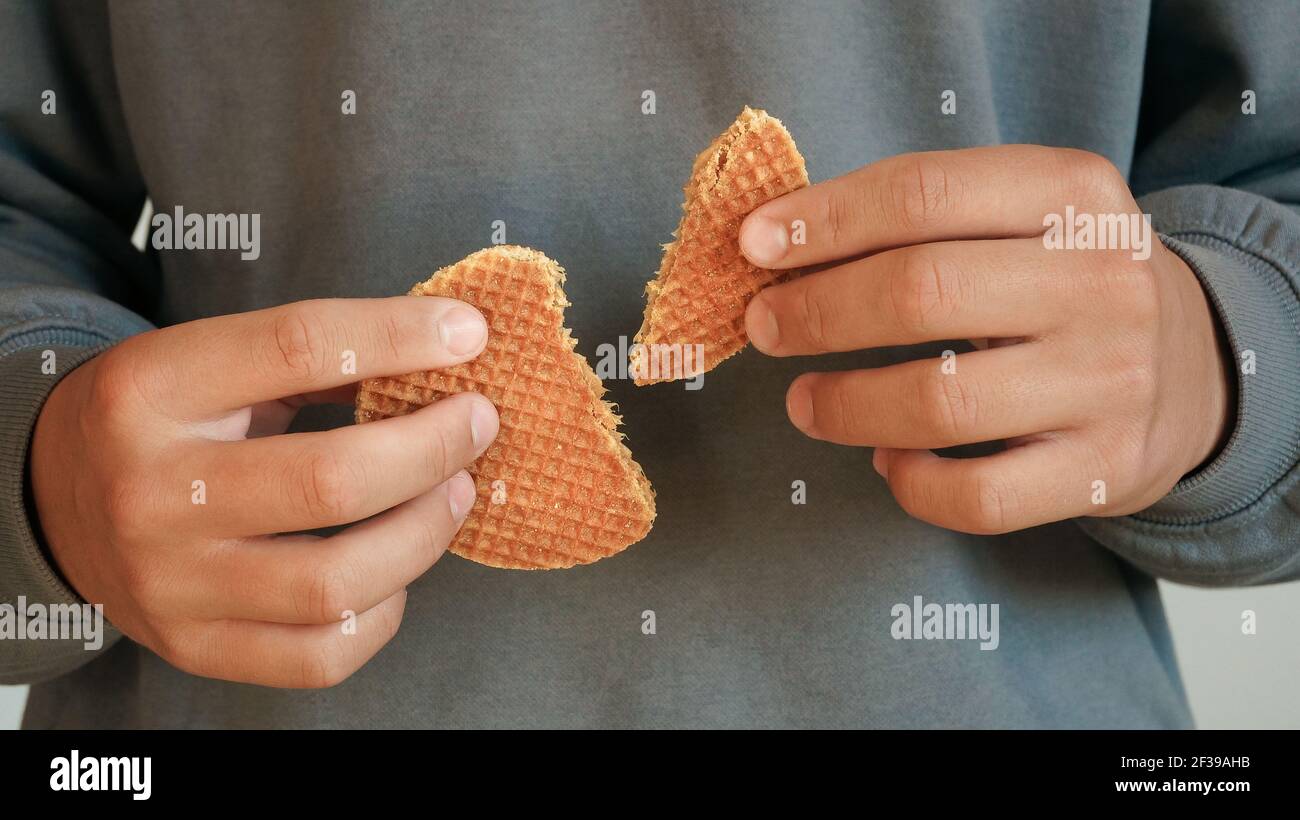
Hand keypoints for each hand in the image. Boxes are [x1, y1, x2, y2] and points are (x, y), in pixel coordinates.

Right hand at [31, 297, 497, 686]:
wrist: (53, 499)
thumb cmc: (165, 420)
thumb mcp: (212, 361)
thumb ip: (317, 356)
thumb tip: (451, 348)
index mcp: (152, 390)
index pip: (298, 346)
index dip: (400, 336)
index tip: (469, 332)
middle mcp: (151, 492)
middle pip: (330, 481)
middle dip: (433, 448)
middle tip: (477, 423)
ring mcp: (169, 584)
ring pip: (334, 583)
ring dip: (424, 535)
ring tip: (453, 493)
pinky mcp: (193, 646)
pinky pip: (320, 655)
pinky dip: (383, 615)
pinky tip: (396, 572)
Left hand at [739, 144, 1231, 533]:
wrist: (1196, 368)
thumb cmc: (1065, 283)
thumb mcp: (1023, 217)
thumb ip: (921, 220)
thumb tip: (776, 247)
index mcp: (1074, 196)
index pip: (924, 192)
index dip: (824, 220)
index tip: (755, 244)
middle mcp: (1102, 282)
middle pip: (921, 292)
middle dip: (818, 312)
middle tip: (766, 327)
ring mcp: (1111, 382)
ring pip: (940, 402)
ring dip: (844, 405)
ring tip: (803, 403)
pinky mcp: (1104, 471)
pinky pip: (977, 497)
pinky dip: (910, 485)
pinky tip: (888, 461)